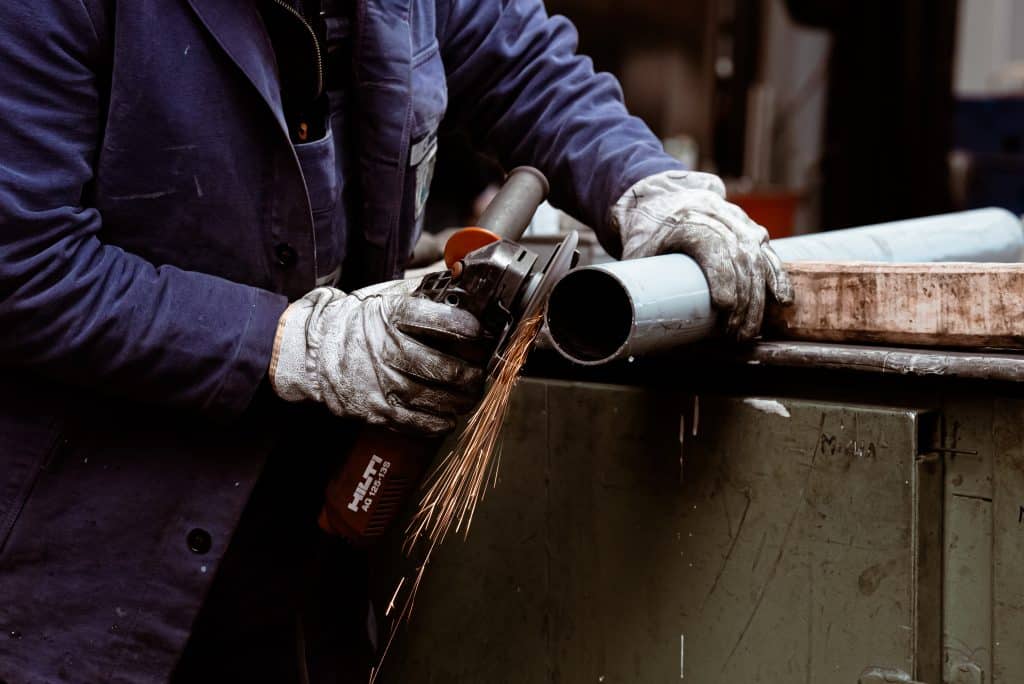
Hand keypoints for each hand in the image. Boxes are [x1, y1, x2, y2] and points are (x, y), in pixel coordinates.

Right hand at [269, 278, 484, 434]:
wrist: (309, 351)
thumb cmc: (355, 321)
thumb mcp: (384, 296)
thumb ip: (421, 291)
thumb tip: (460, 278)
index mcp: (388, 316)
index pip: (432, 318)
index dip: (461, 325)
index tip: (479, 331)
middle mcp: (384, 349)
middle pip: (437, 365)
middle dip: (468, 373)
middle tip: (480, 373)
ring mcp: (378, 382)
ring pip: (430, 396)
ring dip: (459, 399)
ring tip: (470, 395)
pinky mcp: (374, 409)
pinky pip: (412, 421)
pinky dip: (436, 423)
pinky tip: (449, 418)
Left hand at [611, 170, 793, 339]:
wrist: (664, 199)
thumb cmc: (647, 234)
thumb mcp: (636, 253)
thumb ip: (639, 281)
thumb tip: (633, 319)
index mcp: (684, 218)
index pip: (710, 243)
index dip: (720, 274)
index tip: (724, 305)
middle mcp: (716, 215)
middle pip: (737, 256)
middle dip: (742, 299)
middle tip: (735, 334)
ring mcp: (737, 220)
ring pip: (756, 257)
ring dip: (757, 298)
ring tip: (749, 331)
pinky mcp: (750, 228)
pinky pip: (768, 253)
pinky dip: (776, 277)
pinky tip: (781, 300)